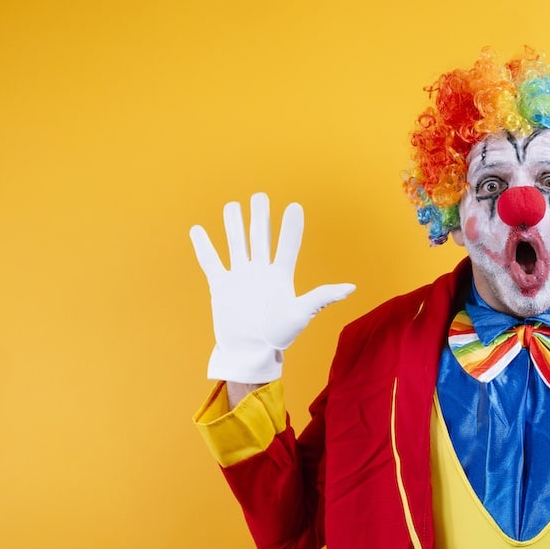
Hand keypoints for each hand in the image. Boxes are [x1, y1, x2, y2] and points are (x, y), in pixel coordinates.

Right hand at [190, 193, 355, 382]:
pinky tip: (198, 230)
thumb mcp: (301, 313)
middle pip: (260, 238)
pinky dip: (204, 246)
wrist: (250, 352)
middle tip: (260, 196)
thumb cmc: (278, 335)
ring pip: (236, 244)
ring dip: (233, 225)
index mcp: (281, 276)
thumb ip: (322, 297)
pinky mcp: (221, 286)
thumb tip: (351, 288)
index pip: (287, 245)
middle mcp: (260, 271)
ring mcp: (240, 277)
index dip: (291, 227)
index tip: (294, 206)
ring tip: (232, 206)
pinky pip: (211, 262)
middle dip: (260, 217)